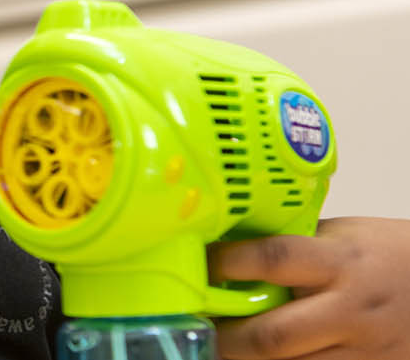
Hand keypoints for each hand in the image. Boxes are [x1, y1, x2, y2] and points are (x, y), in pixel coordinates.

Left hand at [208, 217, 409, 358]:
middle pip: (274, 335)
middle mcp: (351, 309)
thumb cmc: (384, 255)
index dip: (228, 263)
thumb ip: (292, 246)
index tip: (203, 264)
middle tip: (200, 329)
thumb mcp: (341, 236)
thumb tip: (228, 246)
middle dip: (227, 337)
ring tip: (224, 349)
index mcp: (341, 262)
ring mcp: (363, 350)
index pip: (274, 260)